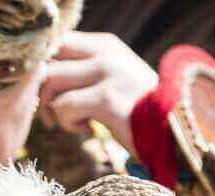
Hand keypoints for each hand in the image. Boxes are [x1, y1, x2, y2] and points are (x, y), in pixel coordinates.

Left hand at [39, 31, 158, 152]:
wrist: (174, 132)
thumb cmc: (137, 111)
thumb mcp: (112, 81)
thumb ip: (82, 72)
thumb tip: (40, 77)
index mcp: (104, 45)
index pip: (55, 44)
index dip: (41, 70)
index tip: (49, 95)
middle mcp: (105, 53)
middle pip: (46, 60)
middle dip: (40, 91)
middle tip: (51, 114)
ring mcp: (107, 73)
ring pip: (50, 82)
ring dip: (53, 109)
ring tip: (73, 123)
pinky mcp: (107, 99)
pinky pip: (63, 107)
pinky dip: (68, 124)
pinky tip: (88, 130)